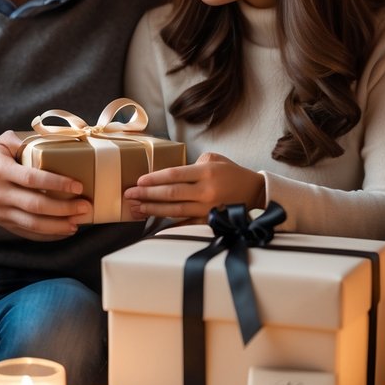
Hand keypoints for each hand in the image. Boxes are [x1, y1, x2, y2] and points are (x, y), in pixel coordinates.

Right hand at [0, 131, 91, 240]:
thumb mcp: (0, 142)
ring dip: (58, 226)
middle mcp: (0, 193)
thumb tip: (51, 140)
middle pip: (36, 206)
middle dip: (64, 209)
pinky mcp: (2, 223)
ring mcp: (0, 212)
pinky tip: (63, 231)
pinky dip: (47, 235)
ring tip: (78, 223)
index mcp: (1, 170)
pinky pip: (27, 233)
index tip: (77, 185)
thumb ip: (22, 139)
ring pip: (33, 224)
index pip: (32, 179)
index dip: (57, 183)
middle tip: (85, 207)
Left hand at [123, 152, 264, 220]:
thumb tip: (172, 175)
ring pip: (174, 210)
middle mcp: (206, 191)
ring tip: (136, 208)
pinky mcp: (209, 220)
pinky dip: (170, 225)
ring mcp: (207, 208)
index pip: (174, 175)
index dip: (154, 179)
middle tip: (129, 195)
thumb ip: (193, 164)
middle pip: (170, 193)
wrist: (255, 192)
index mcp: (206, 172)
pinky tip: (155, 224)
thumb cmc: (232, 173)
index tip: (138, 181)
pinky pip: (186, 223)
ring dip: (153, 209)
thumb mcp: (216, 159)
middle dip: (147, 194)